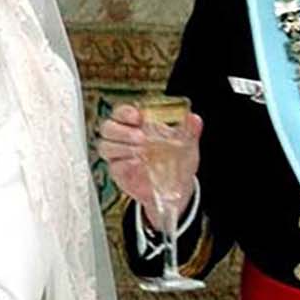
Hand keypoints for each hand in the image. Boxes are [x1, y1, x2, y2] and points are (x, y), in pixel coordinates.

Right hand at [95, 104, 202, 230]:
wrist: (176, 187)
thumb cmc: (177, 160)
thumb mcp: (186, 144)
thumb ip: (190, 130)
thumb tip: (194, 119)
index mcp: (136, 124)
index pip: (121, 112)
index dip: (125, 112)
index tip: (137, 116)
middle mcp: (123, 137)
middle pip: (108, 127)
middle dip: (121, 131)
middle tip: (140, 138)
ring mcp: (118, 155)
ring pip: (105, 146)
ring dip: (121, 147)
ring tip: (141, 152)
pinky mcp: (118, 171)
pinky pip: (114, 165)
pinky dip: (124, 164)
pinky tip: (137, 164)